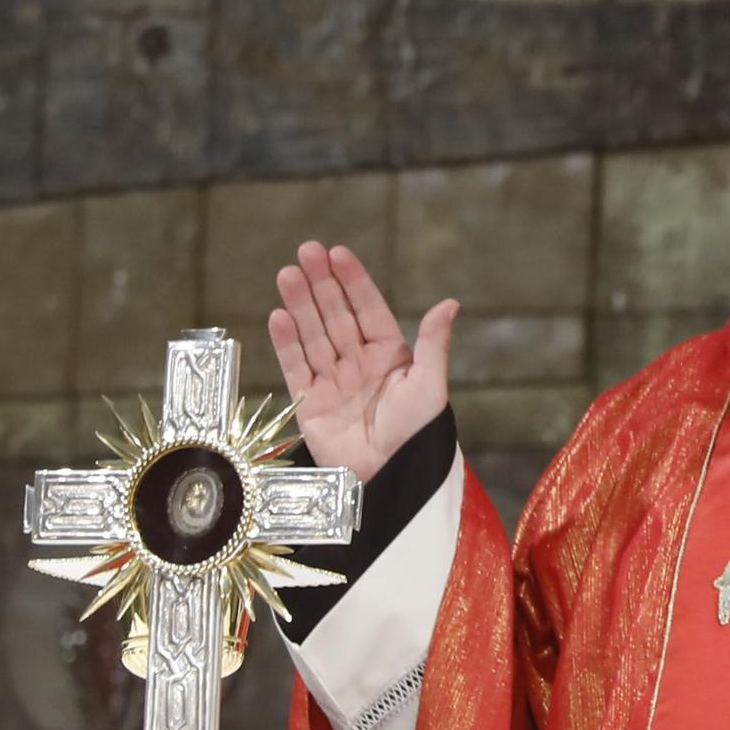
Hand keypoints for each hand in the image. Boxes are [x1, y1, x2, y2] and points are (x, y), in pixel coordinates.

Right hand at [266, 242, 456, 483]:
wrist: (393, 479)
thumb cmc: (419, 435)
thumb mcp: (430, 386)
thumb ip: (432, 344)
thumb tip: (451, 302)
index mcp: (391, 357)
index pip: (368, 310)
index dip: (354, 281)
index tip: (338, 252)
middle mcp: (360, 365)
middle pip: (336, 316)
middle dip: (321, 283)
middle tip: (306, 250)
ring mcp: (333, 382)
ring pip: (313, 335)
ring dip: (300, 305)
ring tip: (287, 273)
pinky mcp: (310, 405)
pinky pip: (295, 367)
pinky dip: (286, 342)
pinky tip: (278, 316)